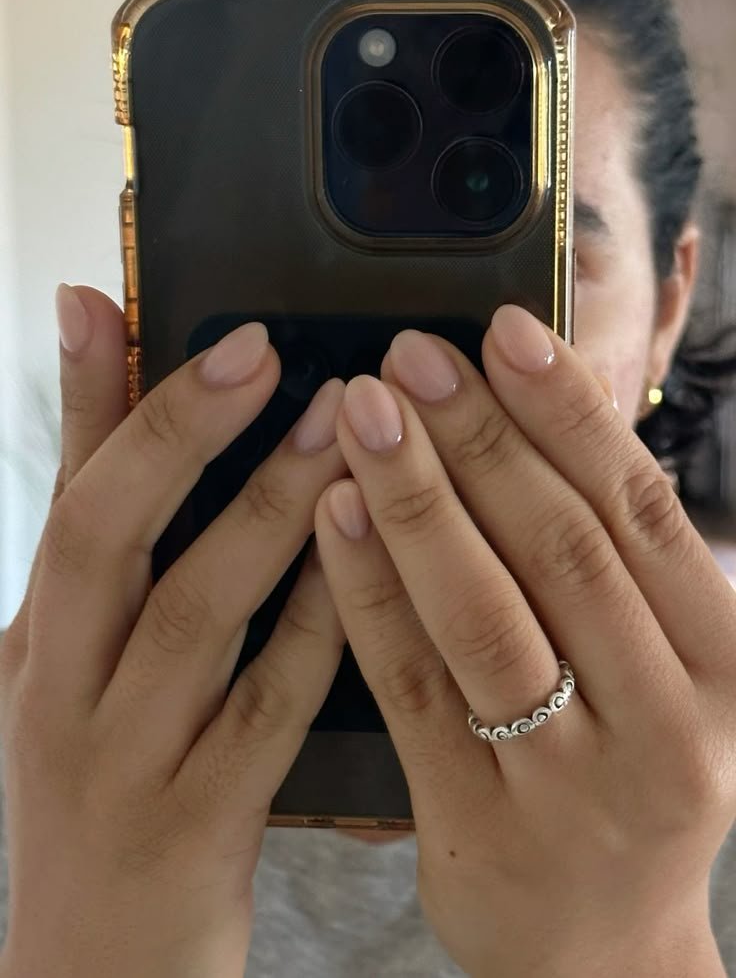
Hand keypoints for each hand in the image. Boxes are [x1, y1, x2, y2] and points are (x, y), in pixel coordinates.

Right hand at [0, 286, 347, 977]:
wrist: (89, 971)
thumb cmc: (101, 803)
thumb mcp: (81, 681)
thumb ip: (119, 576)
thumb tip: (134, 454)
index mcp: (36, 643)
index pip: (57, 495)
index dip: (82, 393)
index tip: (108, 299)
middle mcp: (60, 689)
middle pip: (101, 534)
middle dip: (176, 431)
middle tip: (254, 349)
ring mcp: (122, 759)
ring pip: (195, 612)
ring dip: (264, 510)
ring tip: (338, 426)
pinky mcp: (194, 823)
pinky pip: (266, 708)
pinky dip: (315, 624)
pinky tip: (363, 563)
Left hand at [313, 306, 735, 976]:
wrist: (604, 953)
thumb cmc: (630, 778)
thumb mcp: (666, 674)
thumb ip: (620, 568)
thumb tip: (548, 418)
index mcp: (721, 666)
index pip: (639, 513)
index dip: (569, 414)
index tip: (503, 333)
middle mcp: (661, 722)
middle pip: (558, 551)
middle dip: (478, 440)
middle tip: (409, 358)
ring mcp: (569, 784)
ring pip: (482, 614)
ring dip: (417, 502)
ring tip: (361, 416)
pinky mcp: (478, 827)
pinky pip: (413, 688)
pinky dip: (369, 594)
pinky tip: (332, 518)